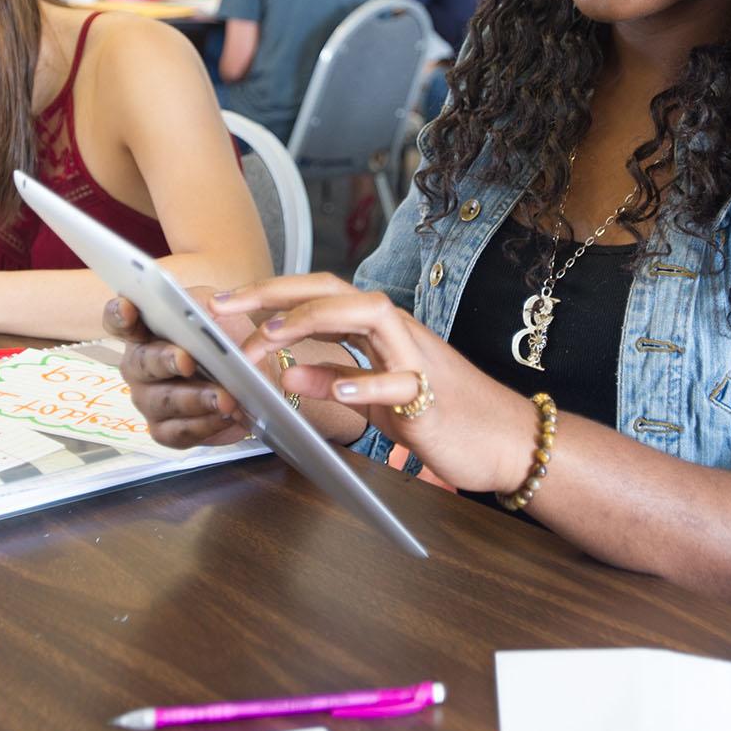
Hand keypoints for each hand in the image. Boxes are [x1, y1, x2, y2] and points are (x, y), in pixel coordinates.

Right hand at [107, 292, 255, 448]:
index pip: (119, 320)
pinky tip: (224, 416)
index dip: (119, 314)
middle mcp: (138, 366)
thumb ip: (205, 306)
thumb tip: (208, 305)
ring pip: (163, 401)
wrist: (250, 378)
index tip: (128, 309)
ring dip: (195, 399)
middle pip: (142, 363)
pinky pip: (178, 432)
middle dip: (165, 361)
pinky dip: (203, 425)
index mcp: (144, 331)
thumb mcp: (217, 312)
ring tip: (224, 398)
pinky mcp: (164, 430)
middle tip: (188, 361)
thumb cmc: (225, 339)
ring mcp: (148, 400)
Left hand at [219, 273, 536, 493]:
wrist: (507, 440)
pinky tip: (335, 391)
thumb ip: (334, 379)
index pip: (319, 294)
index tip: (223, 304)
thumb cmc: (442, 413)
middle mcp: (397, 331)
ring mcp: (417, 359)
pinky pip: (400, 382)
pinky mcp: (432, 397)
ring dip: (315, 321)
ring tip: (272, 337)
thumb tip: (286, 372)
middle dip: (277, 293)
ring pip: (369, 317)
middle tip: (227, 308)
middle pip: (335, 290)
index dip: (270, 293)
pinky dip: (366, 383)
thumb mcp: (374, 397)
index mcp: (379, 329)